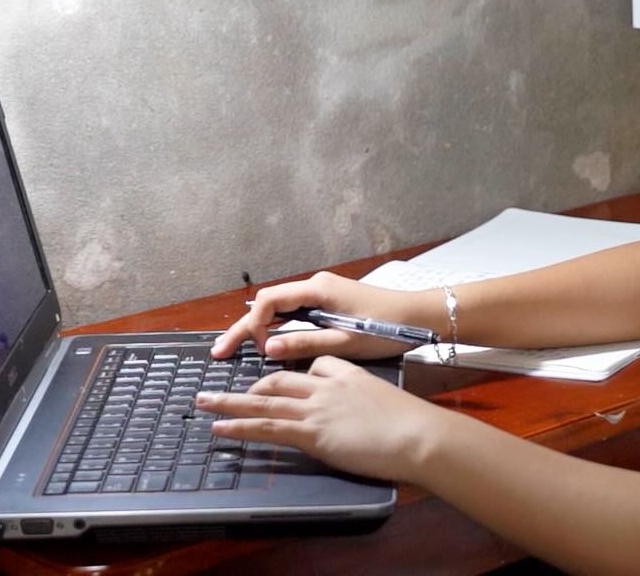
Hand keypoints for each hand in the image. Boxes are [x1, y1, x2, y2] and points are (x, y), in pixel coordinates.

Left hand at [197, 356, 443, 482]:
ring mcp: (316, 407)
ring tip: (203, 403)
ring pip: (263, 400)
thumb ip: (363, 402)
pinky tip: (220, 428)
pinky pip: (267, 427)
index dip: (292, 375)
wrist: (416, 434)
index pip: (313, 365)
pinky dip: (240, 427)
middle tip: (224, 392)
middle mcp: (325, 385)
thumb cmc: (409, 422)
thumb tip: (360, 417)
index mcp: (346, 371)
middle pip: (278, 379)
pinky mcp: (312, 432)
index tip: (277, 384)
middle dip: (249, 386)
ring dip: (229, 402)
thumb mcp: (383, 399)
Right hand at [212, 271, 430, 361]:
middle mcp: (316, 287)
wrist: (420, 316)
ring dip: (258, 328)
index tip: (253, 350)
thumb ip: (304, 343)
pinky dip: (277, 327)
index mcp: (318, 290)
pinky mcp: (330, 304)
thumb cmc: (388, 328)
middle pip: (269, 304)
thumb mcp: (344, 342)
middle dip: (244, 327)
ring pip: (280, 309)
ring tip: (236, 350)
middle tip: (220, 352)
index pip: (269, 301)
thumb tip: (267, 348)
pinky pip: (294, 313)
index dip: (252, 326)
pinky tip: (268, 344)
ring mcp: (323, 294)